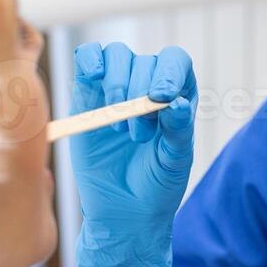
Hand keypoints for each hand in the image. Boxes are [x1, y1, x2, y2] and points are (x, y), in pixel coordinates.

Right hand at [69, 42, 196, 266]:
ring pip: (117, 55)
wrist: (123, 210)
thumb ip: (179, 130)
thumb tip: (176, 102)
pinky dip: (90, 59)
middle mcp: (148, 84)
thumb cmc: (156, 185)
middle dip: (140, 93)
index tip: (161, 97)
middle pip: (145, 61)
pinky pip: (87, 59)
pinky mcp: (87, 94)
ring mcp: (116, 87)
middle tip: (138, 136)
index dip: (168, 72)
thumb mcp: (175, 162)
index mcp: (177, 94)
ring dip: (117, 85)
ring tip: (119, 128)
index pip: (176, 62)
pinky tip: (95, 76)